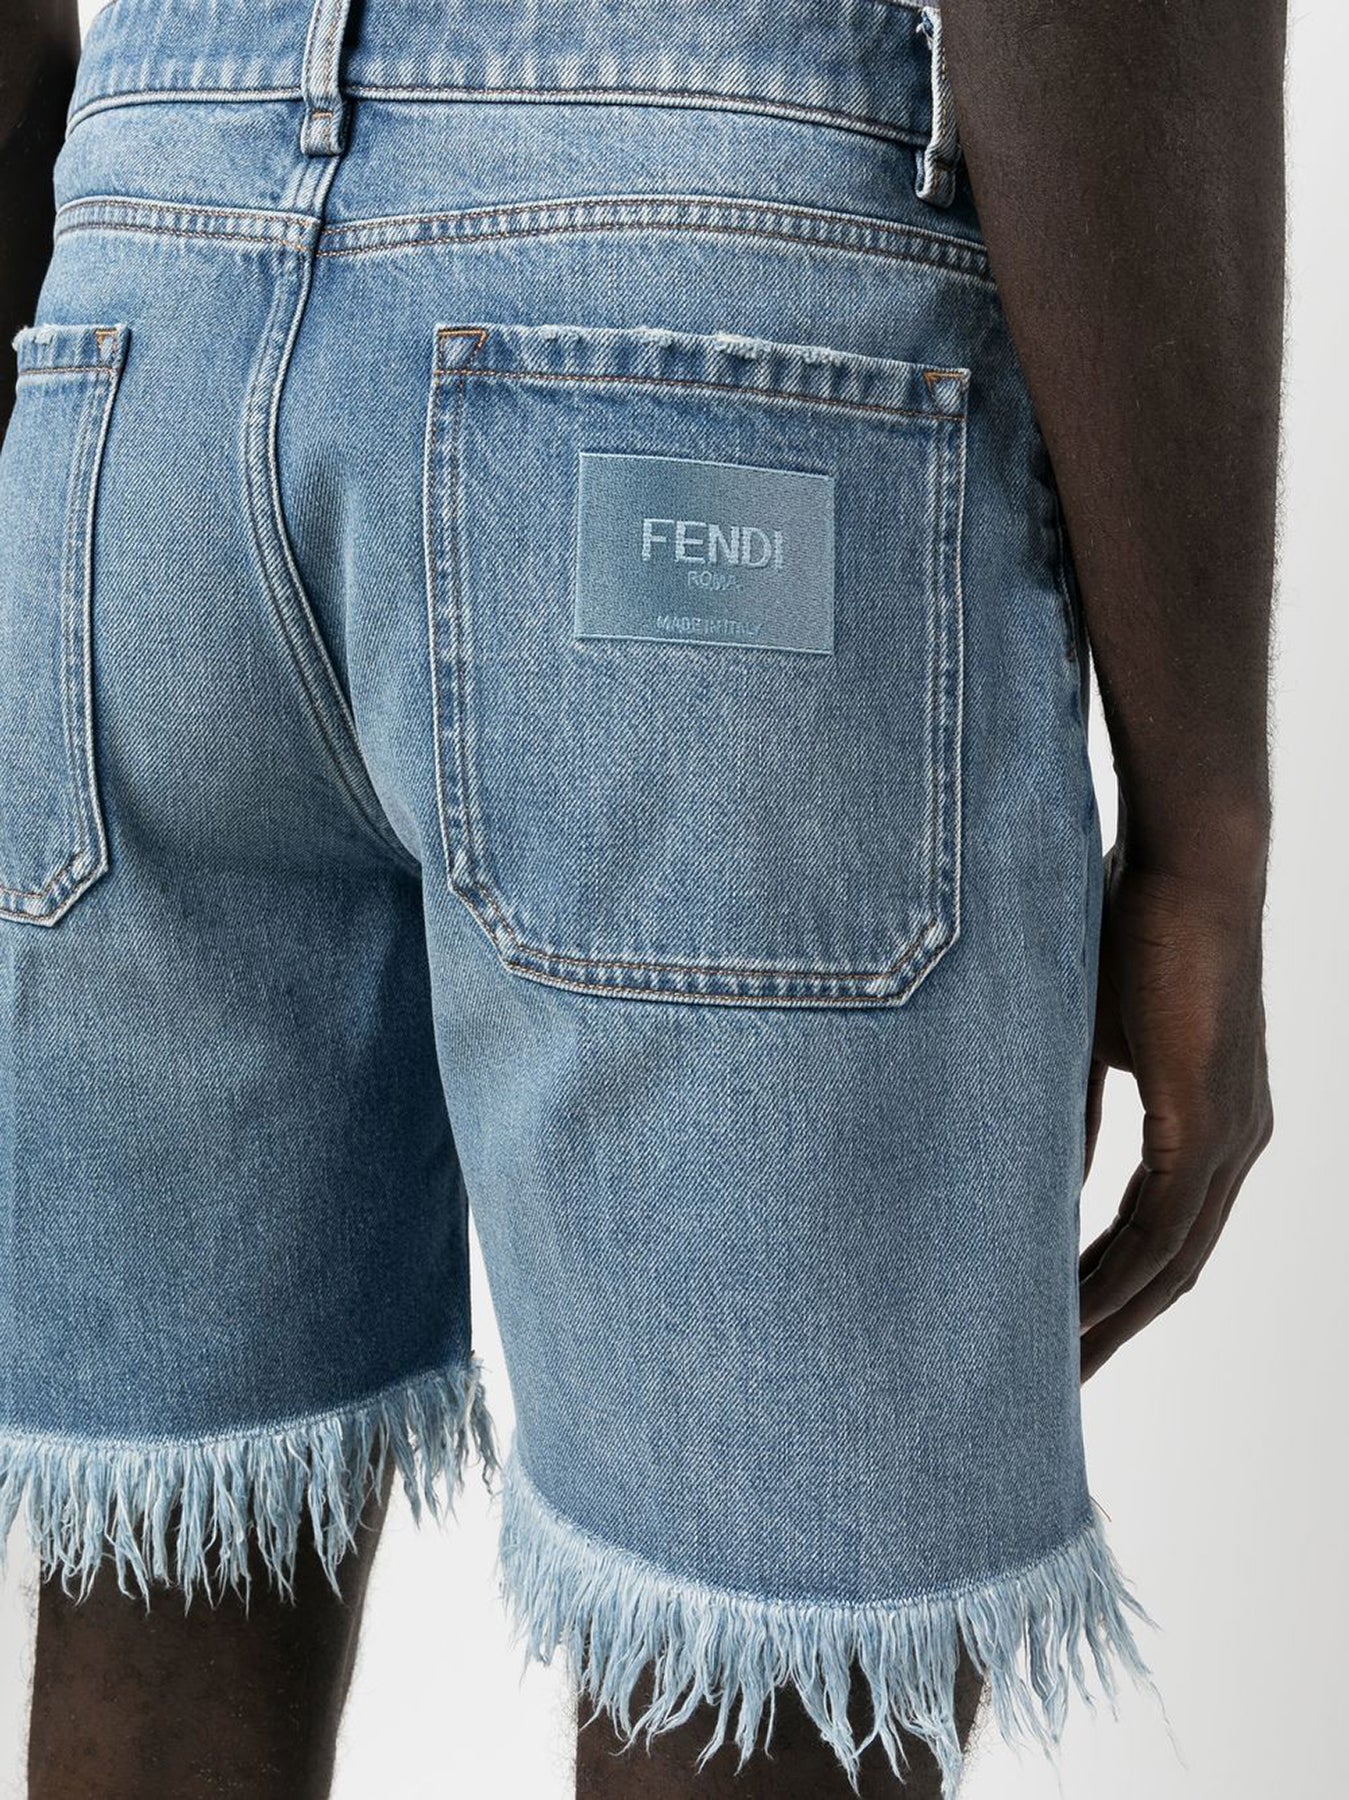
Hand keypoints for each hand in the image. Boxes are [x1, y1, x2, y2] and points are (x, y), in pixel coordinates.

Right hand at [1078, 850, 1272, 1380]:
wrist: (1187, 863)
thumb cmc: (1133, 929)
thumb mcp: (1091, 1042)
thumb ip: (1072, 1117)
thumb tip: (1034, 1184)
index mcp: (1212, 1125)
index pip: (1162, 1237)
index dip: (1112, 1292)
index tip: (1057, 1331)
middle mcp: (1235, 1143)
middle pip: (1173, 1271)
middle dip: (1111, 1330)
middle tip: (1051, 1384)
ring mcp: (1229, 1136)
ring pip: (1170, 1260)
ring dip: (1108, 1318)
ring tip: (1051, 1367)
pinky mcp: (1207, 1122)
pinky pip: (1159, 1224)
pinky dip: (1112, 1272)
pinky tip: (1068, 1309)